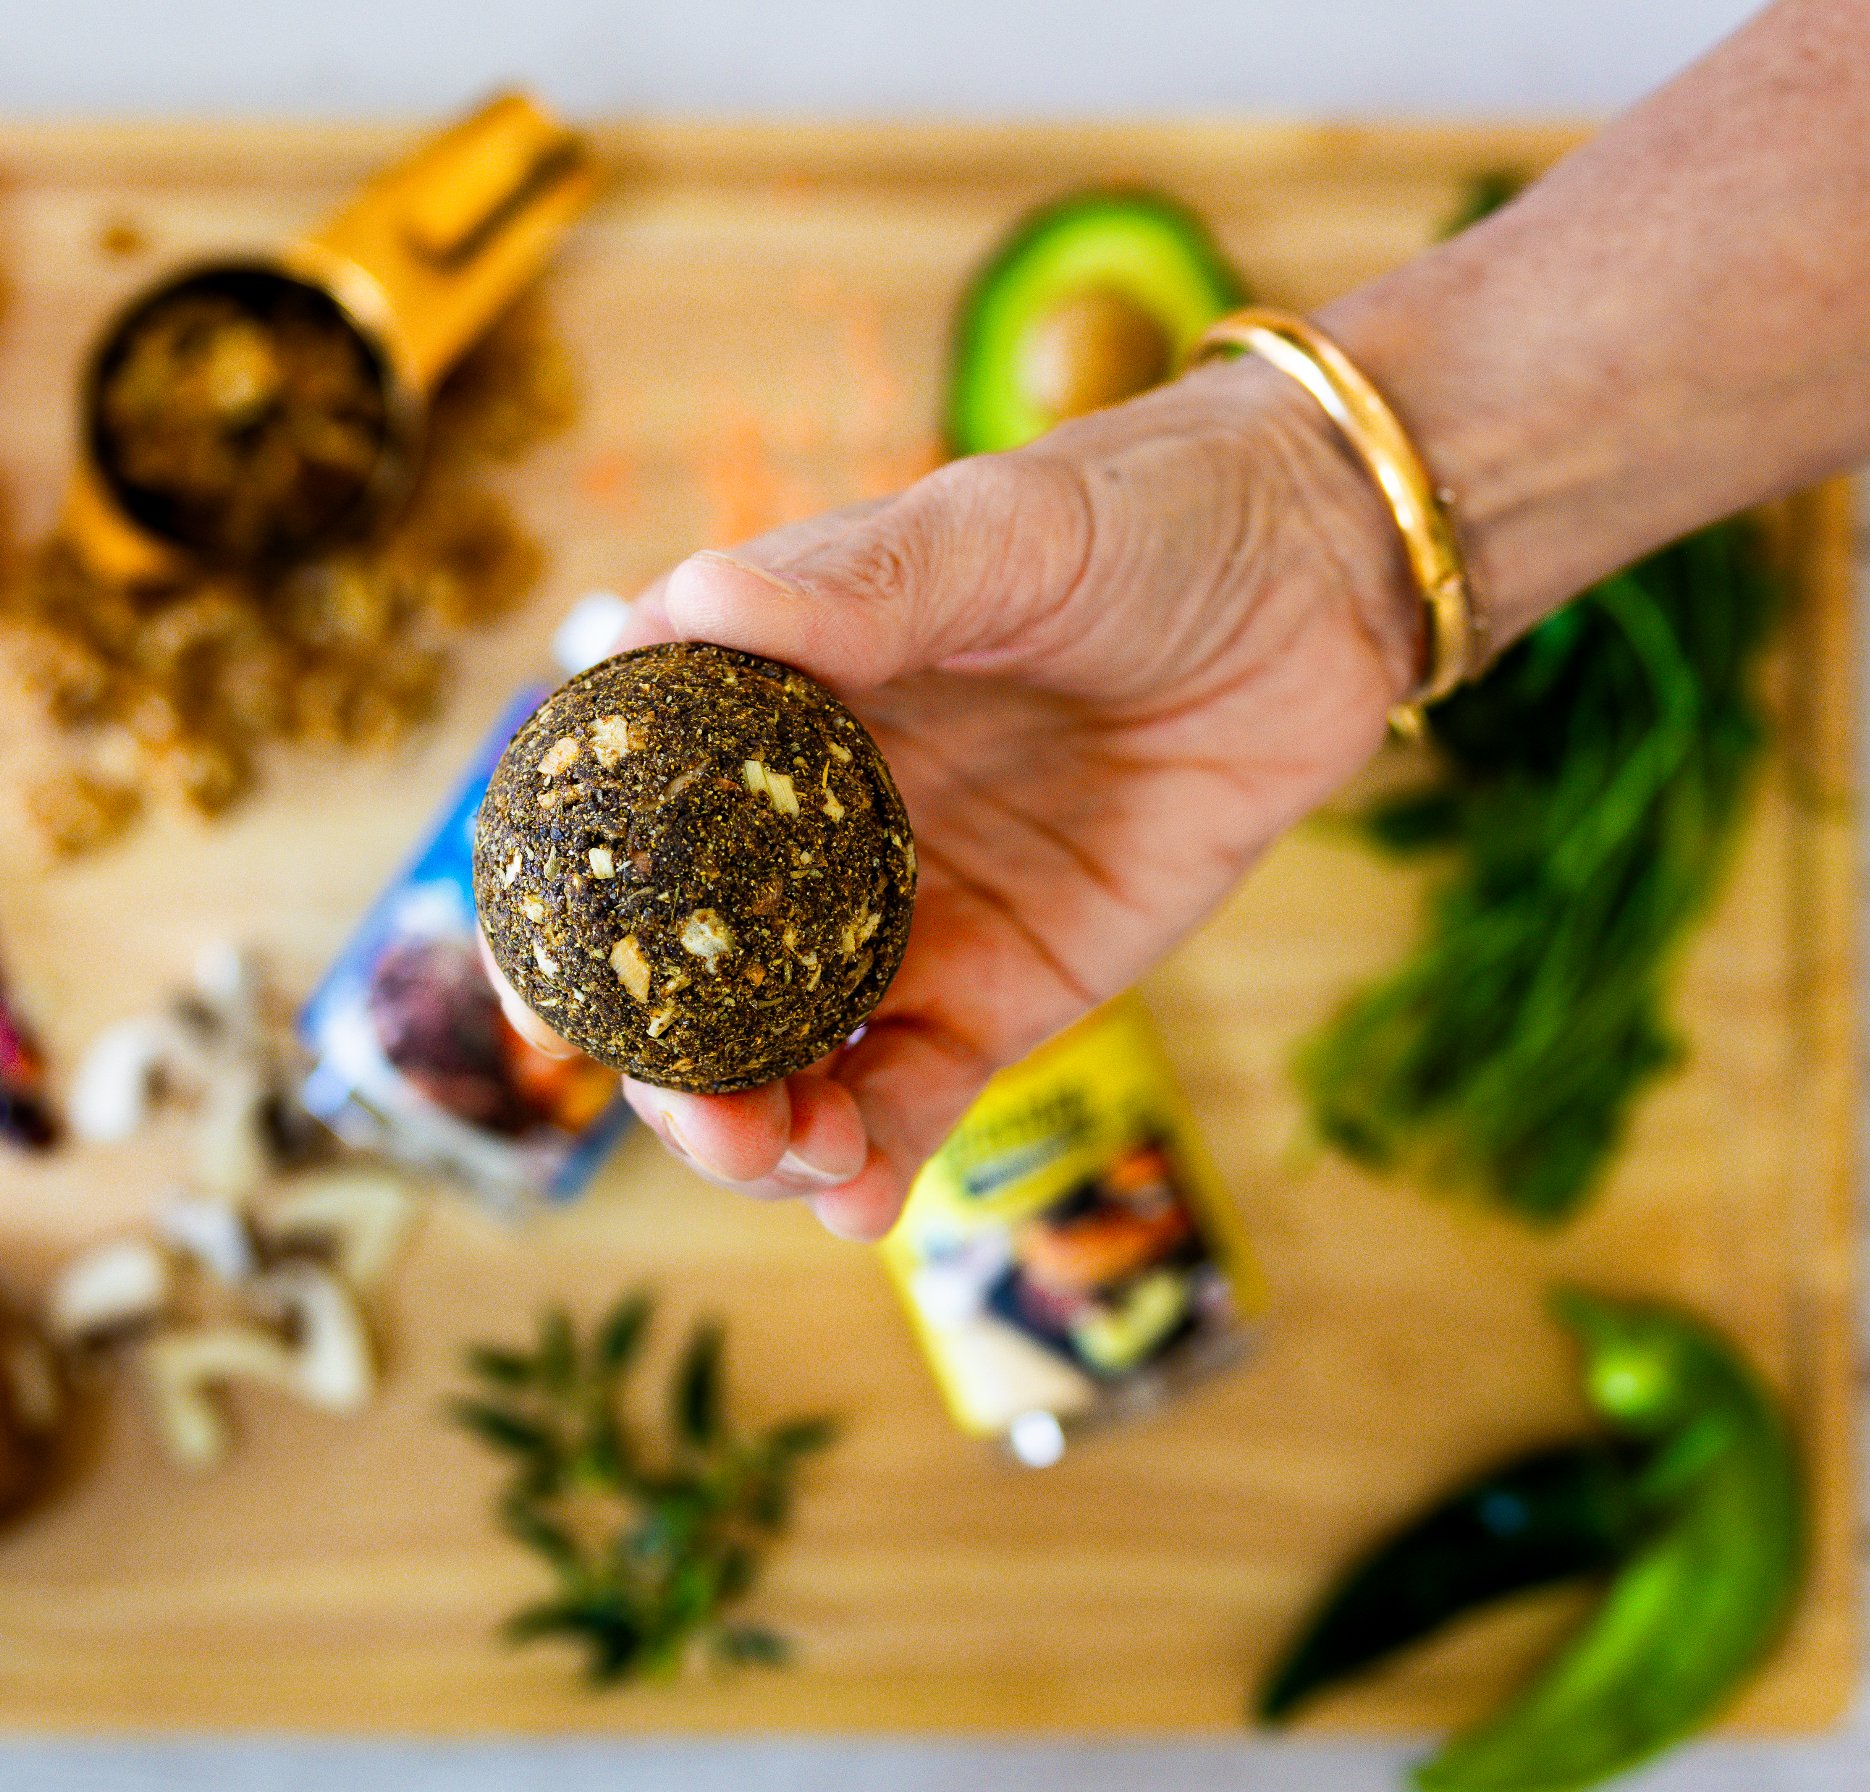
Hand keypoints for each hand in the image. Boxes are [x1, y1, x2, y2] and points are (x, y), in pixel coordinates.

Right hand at [505, 359, 1424, 1237]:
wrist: (1323, 575)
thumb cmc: (1138, 513)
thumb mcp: (997, 529)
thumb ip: (859, 583)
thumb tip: (689, 604)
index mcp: (760, 710)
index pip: (617, 834)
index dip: (565, 927)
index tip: (546, 999)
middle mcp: (804, 829)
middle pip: (691, 981)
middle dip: (674, 1073)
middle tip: (702, 1122)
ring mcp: (900, 918)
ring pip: (789, 1056)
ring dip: (766, 1131)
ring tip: (793, 1158)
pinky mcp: (1007, 988)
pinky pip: (915, 1090)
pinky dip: (877, 1159)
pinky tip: (861, 1200)